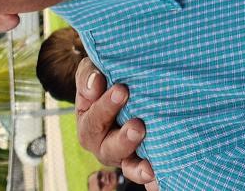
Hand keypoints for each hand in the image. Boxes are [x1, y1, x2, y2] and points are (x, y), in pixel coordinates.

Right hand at [74, 57, 156, 183]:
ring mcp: (121, 155)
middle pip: (108, 147)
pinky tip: (156, 173)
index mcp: (88, 121)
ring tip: (149, 160)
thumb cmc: (107, 80)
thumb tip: (95, 83)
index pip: (93, 118)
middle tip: (137, 126)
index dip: (105, 106)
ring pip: (125, 164)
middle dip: (122, 138)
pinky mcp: (138, 160)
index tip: (121, 90)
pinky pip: (141, 171)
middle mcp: (102, 143)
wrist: (127, 90)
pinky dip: (148, 174)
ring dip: (136, 164)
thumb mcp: (94, 72)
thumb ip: (89, 75)